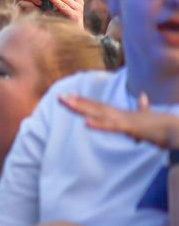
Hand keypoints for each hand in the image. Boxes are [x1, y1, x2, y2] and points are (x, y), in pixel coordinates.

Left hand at [60, 91, 178, 149]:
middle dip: (76, 102)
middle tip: (59, 97)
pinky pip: (111, 126)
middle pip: (94, 107)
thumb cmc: (163, 125)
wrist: (176, 129)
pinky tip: (85, 123)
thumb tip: (144, 97)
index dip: (83, 102)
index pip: (99, 106)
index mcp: (122, 114)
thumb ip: (143, 108)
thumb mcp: (149, 117)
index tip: (68, 96)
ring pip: (99, 112)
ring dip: (82, 108)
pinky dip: (98, 124)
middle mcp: (121, 114)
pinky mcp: (131, 127)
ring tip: (66, 102)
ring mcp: (125, 119)